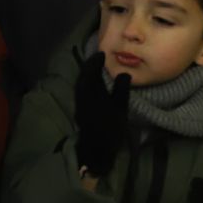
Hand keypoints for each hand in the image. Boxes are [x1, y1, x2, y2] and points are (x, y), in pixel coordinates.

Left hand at [74, 52, 130, 177]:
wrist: (96, 148)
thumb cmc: (110, 128)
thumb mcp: (120, 107)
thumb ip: (121, 88)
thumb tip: (123, 73)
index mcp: (91, 90)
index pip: (91, 70)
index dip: (95, 60)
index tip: (102, 54)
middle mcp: (82, 94)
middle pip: (83, 75)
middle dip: (90, 65)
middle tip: (99, 59)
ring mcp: (79, 102)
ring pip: (81, 82)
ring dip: (87, 74)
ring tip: (96, 69)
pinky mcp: (79, 109)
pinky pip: (81, 89)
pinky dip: (86, 82)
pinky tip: (93, 85)